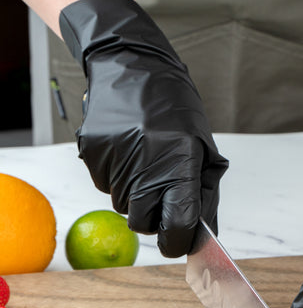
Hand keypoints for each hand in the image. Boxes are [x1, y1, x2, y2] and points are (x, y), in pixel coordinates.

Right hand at [59, 0, 227, 256]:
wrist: (132, 66)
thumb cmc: (177, 110)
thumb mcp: (204, 151)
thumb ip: (206, 197)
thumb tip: (203, 236)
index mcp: (179, 165)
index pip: (176, 226)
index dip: (179, 241)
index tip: (180, 240)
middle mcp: (144, 166)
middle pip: (143, 224)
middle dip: (155, 218)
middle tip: (163, 193)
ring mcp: (114, 160)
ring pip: (123, 206)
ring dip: (136, 194)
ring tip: (146, 161)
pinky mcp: (92, 153)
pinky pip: (105, 185)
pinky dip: (118, 178)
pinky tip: (129, 152)